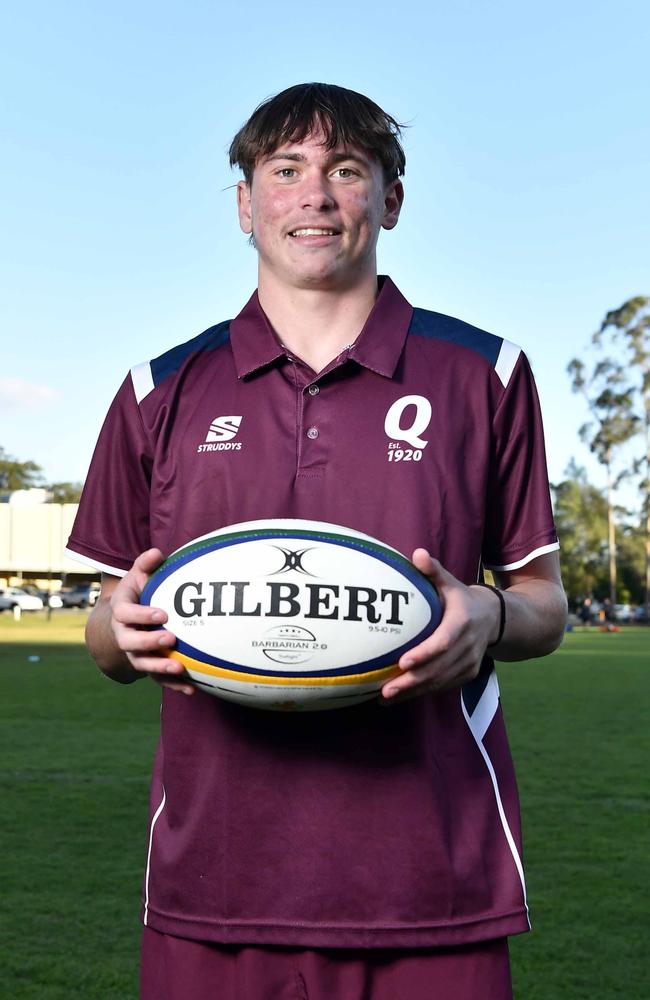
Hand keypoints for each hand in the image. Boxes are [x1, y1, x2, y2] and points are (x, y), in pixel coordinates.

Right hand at [110, 548, 194, 695]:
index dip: (142, 615)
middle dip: (150, 642)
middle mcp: (123, 634)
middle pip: (130, 643)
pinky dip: (173, 685)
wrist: (123, 620)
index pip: (126, 614)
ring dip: (159, 667)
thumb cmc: (136, 593)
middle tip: (170, 639)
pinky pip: (157, 679)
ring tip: (179, 667)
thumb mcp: (137, 576)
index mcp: (121, 611)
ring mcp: (134, 652)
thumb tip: (157, 553)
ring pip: (142, 664)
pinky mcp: (147, 665)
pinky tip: (191, 688)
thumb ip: (145, 564)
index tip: (163, 614)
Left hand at [380, 549, 500, 703]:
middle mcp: (469, 645)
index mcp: (462, 622)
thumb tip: (417, 554)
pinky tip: (398, 698)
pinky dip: (421, 693)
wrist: (494, 618)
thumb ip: (434, 571)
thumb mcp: (450, 582)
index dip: (424, 654)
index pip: (443, 642)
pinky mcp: (467, 674)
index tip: (402, 662)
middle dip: (411, 681)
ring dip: (413, 692)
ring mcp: (470, 662)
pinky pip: (443, 687)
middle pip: (439, 669)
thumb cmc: (461, 598)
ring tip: (385, 697)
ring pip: (440, 682)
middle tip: (385, 689)